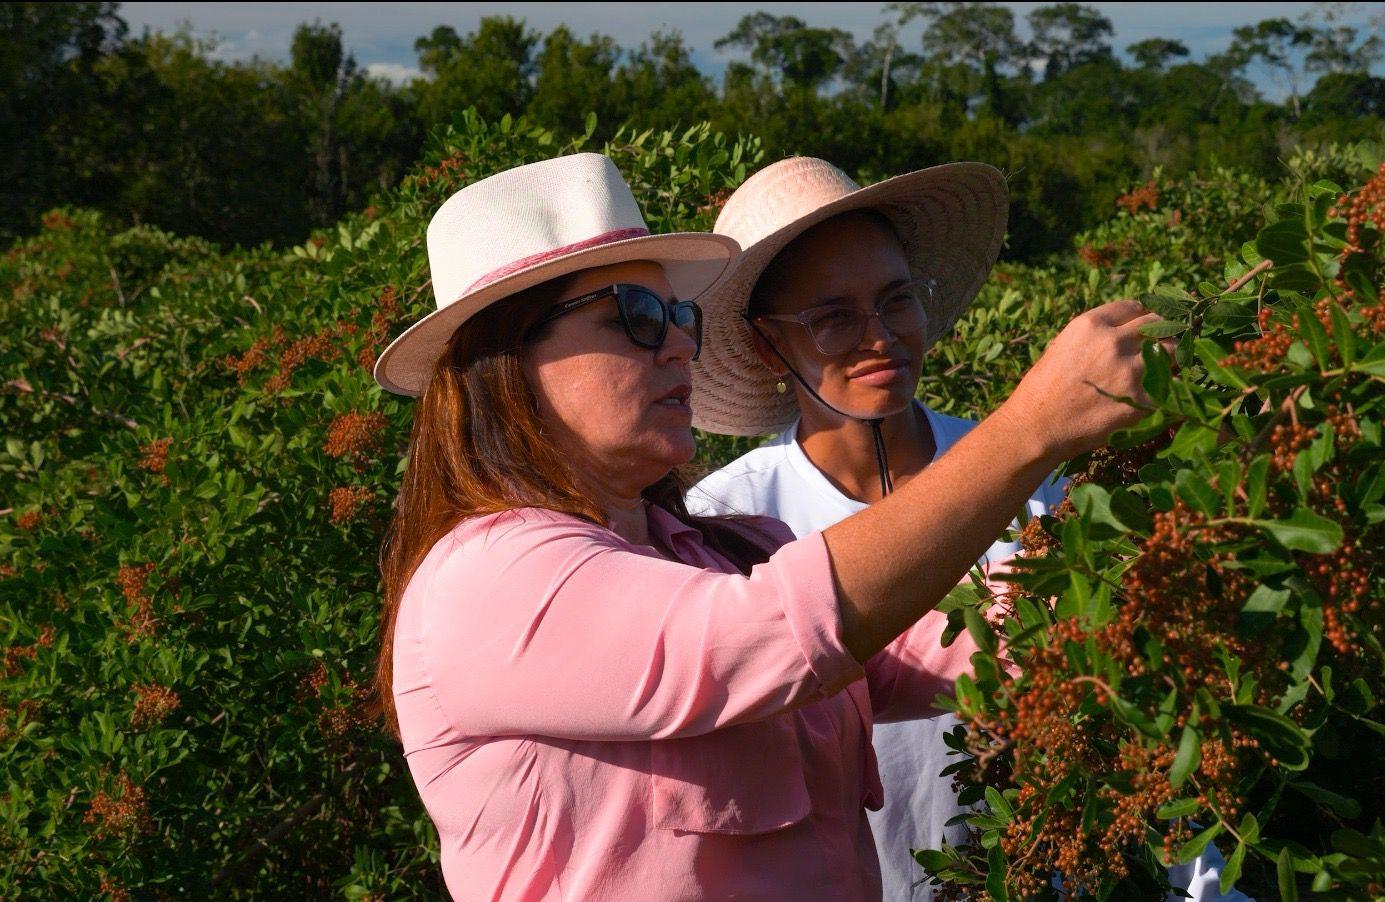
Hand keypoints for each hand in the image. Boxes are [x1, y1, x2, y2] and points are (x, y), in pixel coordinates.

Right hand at [1000, 299, 1169, 463]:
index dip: (1140, 315)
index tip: (1142, 324)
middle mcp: (1114, 341)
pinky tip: (1156, 392)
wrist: (1037, 428)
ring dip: (1169, 356)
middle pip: (1157, 323)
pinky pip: (1171, 384)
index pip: (1133, 307)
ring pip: (1172, 350)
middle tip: (1159, 343)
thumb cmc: (1043, 391)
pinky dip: (1167, 386)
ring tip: (1160, 366)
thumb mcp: (1064, 347)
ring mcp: (1132, 370)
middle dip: (1160, 332)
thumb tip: (1125, 332)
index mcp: (1091, 325)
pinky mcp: (1146, 398)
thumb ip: (1096, 336)